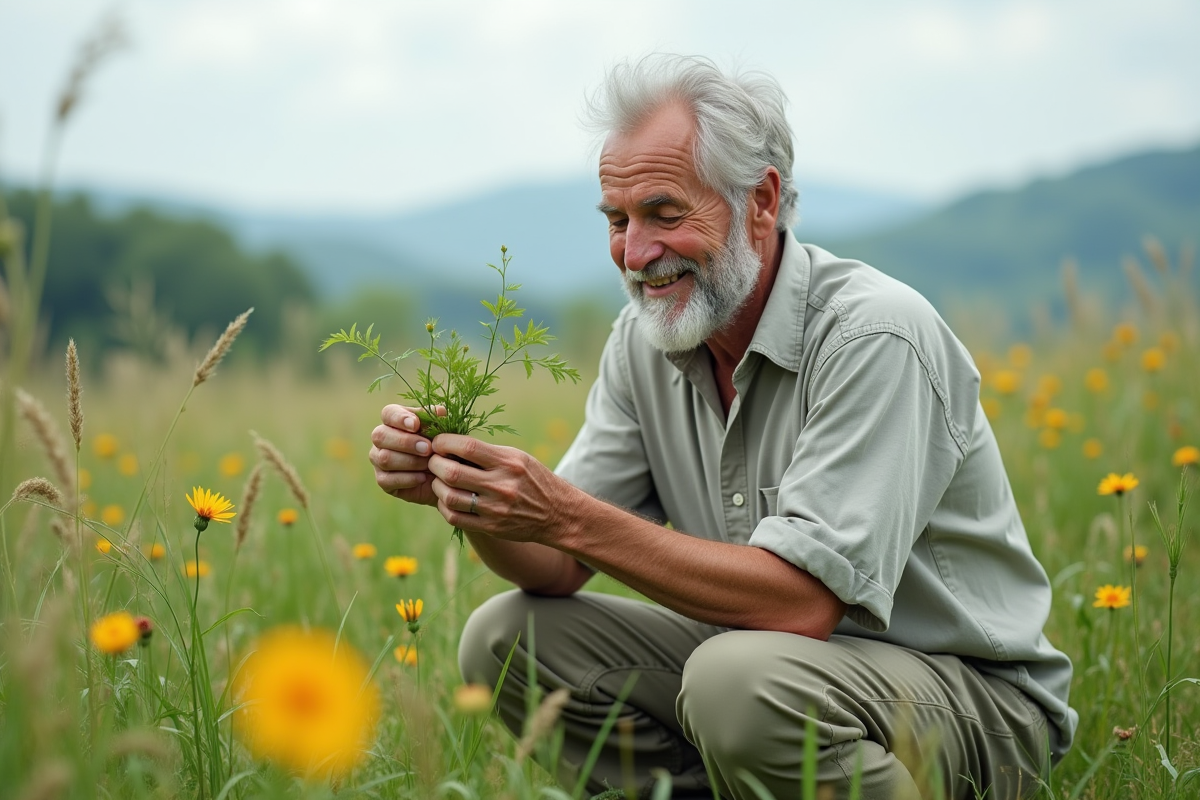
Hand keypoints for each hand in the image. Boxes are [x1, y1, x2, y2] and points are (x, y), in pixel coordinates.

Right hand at [369, 404, 443, 506]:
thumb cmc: (439, 447)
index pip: (388, 413)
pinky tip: (423, 477)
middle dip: (405, 442)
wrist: (442, 476)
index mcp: (394, 421)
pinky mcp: (382, 479)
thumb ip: (437, 421)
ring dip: (410, 461)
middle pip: (380, 436)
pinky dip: (407, 479)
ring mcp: (378, 459)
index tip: (416, 424)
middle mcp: (381, 438)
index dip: (400, 418)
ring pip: (384, 458)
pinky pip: (387, 479)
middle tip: (427, 448)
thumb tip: (439, 412)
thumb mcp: (441, 433)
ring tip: (429, 464)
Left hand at [426, 433, 580, 544]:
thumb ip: (488, 452)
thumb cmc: (534, 479)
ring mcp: (495, 509)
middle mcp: (501, 485)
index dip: (444, 443)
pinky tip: (447, 499)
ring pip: (450, 497)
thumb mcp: (518, 458)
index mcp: (508, 462)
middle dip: (435, 464)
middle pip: (452, 473)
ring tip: (439, 481)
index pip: (466, 447)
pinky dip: (444, 506)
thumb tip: (452, 444)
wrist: (558, 513)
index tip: (439, 443)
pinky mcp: (491, 527)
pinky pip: (455, 517)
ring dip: (437, 487)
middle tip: (434, 462)